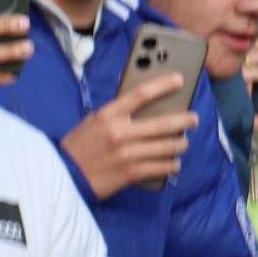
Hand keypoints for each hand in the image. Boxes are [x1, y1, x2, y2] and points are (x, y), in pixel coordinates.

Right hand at [58, 75, 197, 198]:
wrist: (64, 176)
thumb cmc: (79, 146)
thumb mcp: (94, 122)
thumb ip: (117, 114)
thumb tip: (147, 107)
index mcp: (109, 115)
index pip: (141, 94)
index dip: (163, 85)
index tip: (179, 80)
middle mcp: (120, 133)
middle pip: (162, 123)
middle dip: (184, 120)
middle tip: (193, 119)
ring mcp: (127, 154)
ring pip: (166, 147)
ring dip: (180, 145)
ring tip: (183, 143)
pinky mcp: (130, 173)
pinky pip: (160, 167)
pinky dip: (171, 165)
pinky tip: (174, 163)